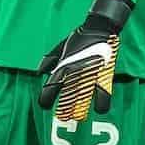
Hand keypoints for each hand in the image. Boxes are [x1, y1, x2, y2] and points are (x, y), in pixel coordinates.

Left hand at [38, 0, 131, 119]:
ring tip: (78, 116)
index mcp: (62, 67)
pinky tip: (99, 109)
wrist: (99, 28)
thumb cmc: (78, 37)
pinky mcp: (104, 77)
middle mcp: (74, 75)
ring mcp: (89, 77)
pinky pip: (104, 97)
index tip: (45, 105)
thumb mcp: (59, 47)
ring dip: (79, 112)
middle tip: (62, 115)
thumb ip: (49, 60)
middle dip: (62, 111)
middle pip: (65, 101)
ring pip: (82, 103)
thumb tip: (40, 72)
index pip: (49, 88)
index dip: (45, 100)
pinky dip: (102, 105)